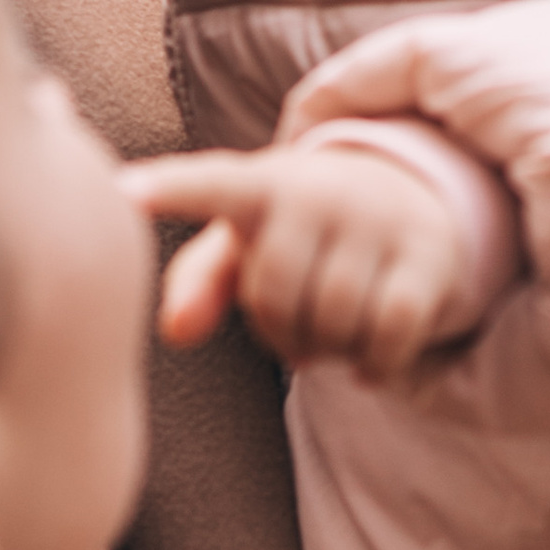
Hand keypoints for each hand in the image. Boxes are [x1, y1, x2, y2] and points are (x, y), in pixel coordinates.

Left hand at [123, 140, 474, 374]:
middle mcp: (320, 191)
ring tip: (332, 331)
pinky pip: (387, 336)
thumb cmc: (301, 229)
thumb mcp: (247, 241)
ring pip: (334, 323)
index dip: (169, 191)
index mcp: (259, 184)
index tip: (122, 193)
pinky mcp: (427, 254)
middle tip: (296, 324)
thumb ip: (198, 281)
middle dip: (281, 332)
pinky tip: (367, 362)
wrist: (409, 193)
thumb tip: (175, 333)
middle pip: (275, 298)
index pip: (210, 185)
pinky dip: (374, 365)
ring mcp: (379, 218)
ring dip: (329, 351)